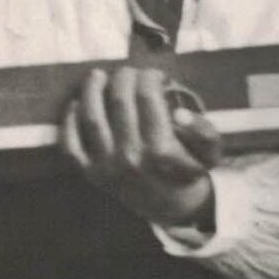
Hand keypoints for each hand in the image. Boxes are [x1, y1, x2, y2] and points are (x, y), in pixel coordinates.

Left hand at [61, 65, 218, 226]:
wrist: (169, 205)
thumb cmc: (188, 170)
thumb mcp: (209, 152)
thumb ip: (204, 131)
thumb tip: (179, 113)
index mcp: (161, 150)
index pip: (148, 96)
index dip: (149, 76)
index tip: (154, 75)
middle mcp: (132, 158)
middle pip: (120, 100)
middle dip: (123, 77)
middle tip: (129, 72)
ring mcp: (107, 168)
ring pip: (91, 118)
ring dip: (91, 90)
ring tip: (97, 76)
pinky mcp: (90, 174)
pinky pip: (70, 144)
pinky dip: (68, 121)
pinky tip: (76, 104)